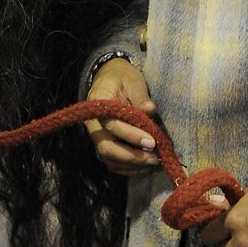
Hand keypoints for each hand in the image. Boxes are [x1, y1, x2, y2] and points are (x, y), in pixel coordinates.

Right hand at [84, 59, 159, 175]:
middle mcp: (93, 123)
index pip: (112, 125)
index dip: (131, 136)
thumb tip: (150, 111)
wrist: (110, 77)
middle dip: (131, 156)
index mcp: (98, 103)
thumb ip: (140, 96)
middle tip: (154, 158)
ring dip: (130, 165)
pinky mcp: (103, 143)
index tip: (152, 141)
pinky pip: (111, 162)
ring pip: (108, 158)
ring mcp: (97, 135)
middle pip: (106, 147)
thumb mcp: (133, 80)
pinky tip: (144, 167)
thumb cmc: (122, 77)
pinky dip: (127, 169)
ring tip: (153, 163)